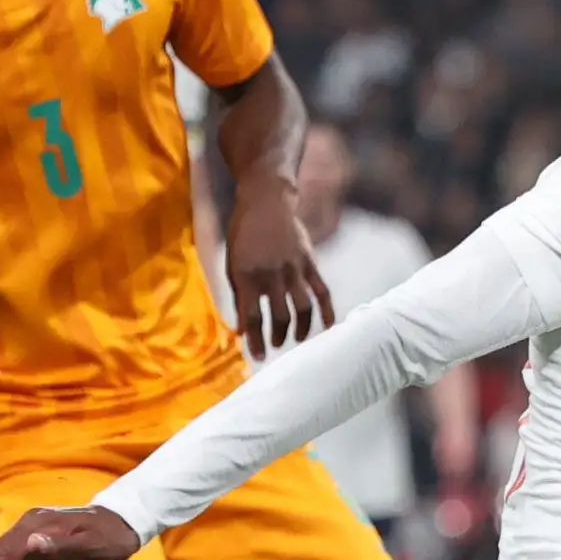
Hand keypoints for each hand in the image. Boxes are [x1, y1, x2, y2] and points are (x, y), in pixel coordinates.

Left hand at [226, 179, 334, 352]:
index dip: (255, 340)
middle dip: (276, 337)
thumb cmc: (242, 234)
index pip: (252, 316)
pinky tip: (328, 325)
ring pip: (301, 307)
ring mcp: (293, 268)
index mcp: (247, 276)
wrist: (265, 201)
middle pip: (278, 316)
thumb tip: (241, 329)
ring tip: (297, 339)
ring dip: (300, 328)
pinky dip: (327, 310)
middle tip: (274, 347)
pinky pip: (322, 291)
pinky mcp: (310, 262)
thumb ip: (237, 296)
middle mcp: (271, 275)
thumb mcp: (232, 264)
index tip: (257, 357)